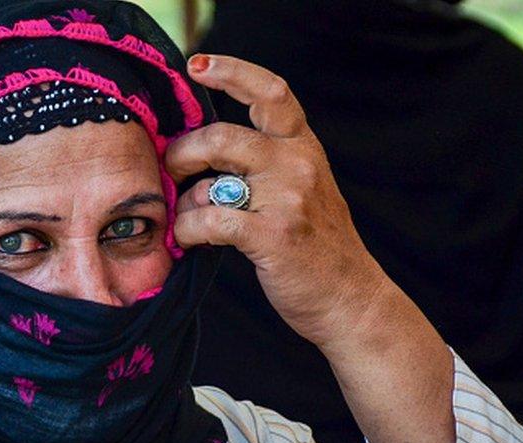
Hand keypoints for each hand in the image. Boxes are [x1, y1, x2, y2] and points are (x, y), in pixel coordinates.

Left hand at [168, 54, 387, 351]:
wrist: (350, 298)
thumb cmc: (313, 244)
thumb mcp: (300, 188)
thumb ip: (262, 162)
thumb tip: (198, 149)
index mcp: (303, 146)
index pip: (271, 92)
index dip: (231, 71)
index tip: (197, 64)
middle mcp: (297, 164)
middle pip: (222, 135)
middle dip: (183, 152)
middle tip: (172, 170)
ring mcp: (287, 199)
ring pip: (210, 181)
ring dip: (182, 199)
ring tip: (183, 216)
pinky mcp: (273, 236)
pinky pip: (209, 220)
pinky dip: (188, 229)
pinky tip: (189, 238)